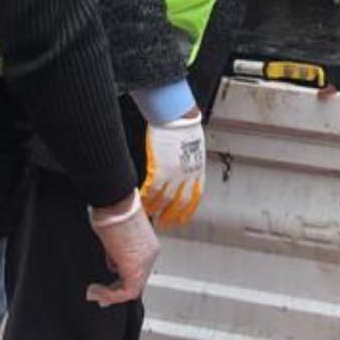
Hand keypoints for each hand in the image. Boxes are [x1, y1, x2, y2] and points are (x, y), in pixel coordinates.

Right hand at [85, 191, 159, 306]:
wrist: (115, 201)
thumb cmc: (113, 210)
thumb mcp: (116, 235)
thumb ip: (116, 251)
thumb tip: (110, 261)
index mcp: (148, 246)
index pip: (139, 272)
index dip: (122, 282)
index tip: (106, 287)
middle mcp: (151, 255)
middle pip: (136, 282)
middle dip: (115, 291)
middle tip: (98, 294)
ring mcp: (145, 262)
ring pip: (132, 289)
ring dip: (110, 294)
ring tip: (95, 291)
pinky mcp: (135, 267)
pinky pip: (126, 291)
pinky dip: (110, 295)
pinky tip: (96, 290)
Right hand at [140, 112, 204, 227]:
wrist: (177, 116)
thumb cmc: (184, 125)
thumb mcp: (194, 146)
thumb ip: (189, 160)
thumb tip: (183, 165)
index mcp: (198, 169)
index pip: (195, 196)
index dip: (189, 209)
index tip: (183, 218)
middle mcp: (188, 174)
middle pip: (180, 202)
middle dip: (172, 215)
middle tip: (164, 223)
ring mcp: (174, 173)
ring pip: (164, 199)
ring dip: (156, 209)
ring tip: (149, 215)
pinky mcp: (160, 168)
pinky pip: (151, 189)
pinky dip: (146, 198)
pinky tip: (141, 202)